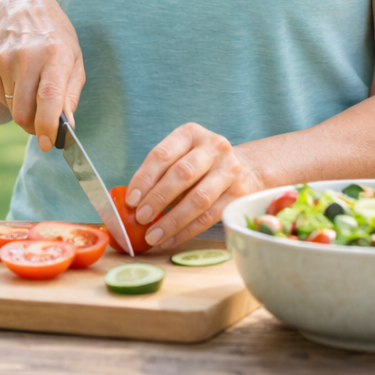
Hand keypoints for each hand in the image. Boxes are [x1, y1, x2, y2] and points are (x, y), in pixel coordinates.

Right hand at [0, 0, 84, 149]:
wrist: (23, 8)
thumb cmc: (56, 38)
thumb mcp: (74, 59)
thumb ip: (71, 94)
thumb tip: (67, 126)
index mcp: (57, 54)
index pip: (49, 97)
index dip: (48, 125)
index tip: (49, 144)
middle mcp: (29, 56)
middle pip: (26, 111)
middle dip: (35, 127)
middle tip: (44, 124)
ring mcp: (6, 59)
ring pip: (14, 108)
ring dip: (25, 111)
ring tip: (34, 88)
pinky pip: (2, 98)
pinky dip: (13, 98)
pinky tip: (20, 77)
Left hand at [125, 123, 262, 248]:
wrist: (242, 168)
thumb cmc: (199, 165)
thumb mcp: (179, 158)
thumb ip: (158, 176)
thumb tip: (133, 205)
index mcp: (191, 134)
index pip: (163, 154)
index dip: (145, 178)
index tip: (131, 200)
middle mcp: (213, 147)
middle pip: (183, 174)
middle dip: (158, 198)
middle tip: (141, 218)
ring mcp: (229, 169)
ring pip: (199, 198)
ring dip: (172, 220)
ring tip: (153, 236)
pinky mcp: (239, 193)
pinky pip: (210, 216)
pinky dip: (187, 231)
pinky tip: (170, 240)